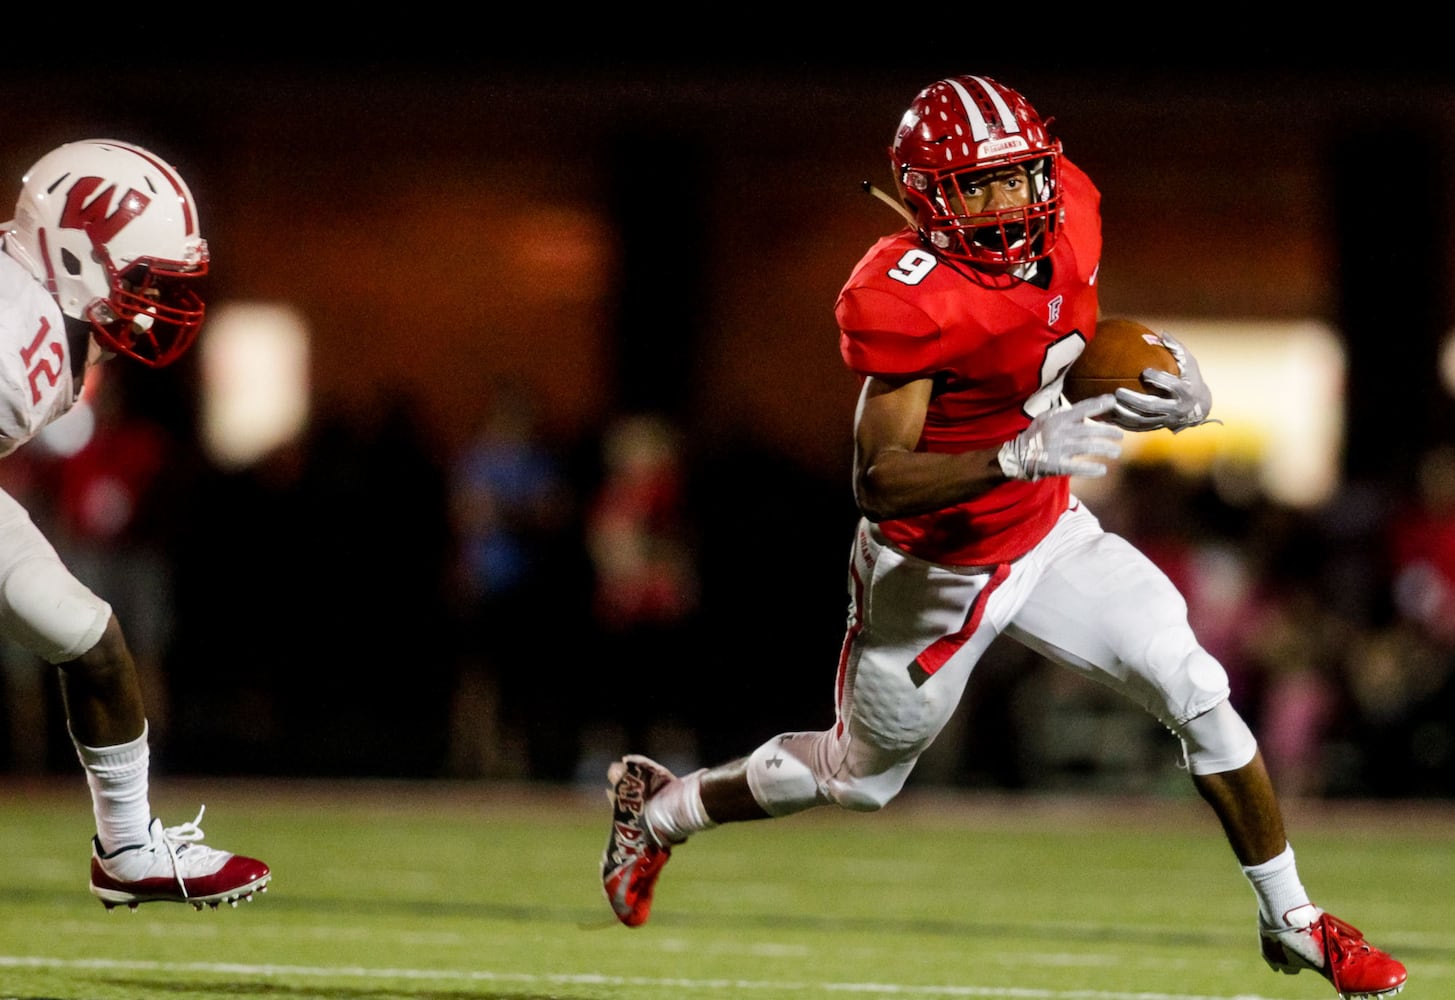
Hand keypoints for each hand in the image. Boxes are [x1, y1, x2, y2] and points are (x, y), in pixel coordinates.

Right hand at [997, 395, 1123, 480]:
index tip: (1113, 401)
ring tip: (1115, 452)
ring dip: (1104, 449)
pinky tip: (1102, 470)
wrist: (1014, 456)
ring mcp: (1057, 448)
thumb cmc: (1034, 436)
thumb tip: (1086, 414)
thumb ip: (1064, 415)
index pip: (1081, 408)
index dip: (1098, 404)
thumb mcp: (1045, 419)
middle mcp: (1058, 432)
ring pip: (1087, 447)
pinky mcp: (1055, 465)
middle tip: (1120, 435)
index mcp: (1057, 418)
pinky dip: (1091, 469)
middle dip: (1107, 432)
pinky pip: (1077, 468)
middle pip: (1089, 430)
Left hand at [1110, 331, 1213, 431]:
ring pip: (1142, 420)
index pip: (1172, 386)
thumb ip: (1176, 348)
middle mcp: (1176, 408)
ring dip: (1124, 414)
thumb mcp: (1189, 363)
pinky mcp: (1157, 427)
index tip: (1145, 371)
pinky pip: (1138, 428)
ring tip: (1108, 403)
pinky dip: (1123, 423)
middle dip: (1134, 400)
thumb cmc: (1191, 379)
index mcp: (1185, 391)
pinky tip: (1108, 416)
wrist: (1199, 408)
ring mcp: (1165, 420)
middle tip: (1117, 392)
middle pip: (1152, 406)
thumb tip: (1162, 333)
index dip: (1159, 379)